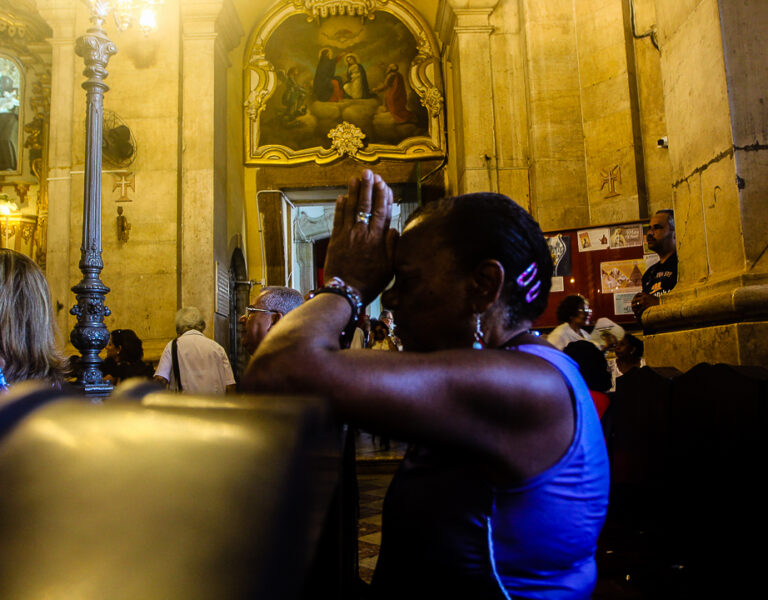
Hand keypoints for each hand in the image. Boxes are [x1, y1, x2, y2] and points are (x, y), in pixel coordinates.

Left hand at [324, 170, 398, 303]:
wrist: (345, 293)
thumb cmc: (369, 283)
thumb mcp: (389, 268)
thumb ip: (392, 247)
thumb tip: (394, 229)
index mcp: (378, 240)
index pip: (382, 211)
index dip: (384, 196)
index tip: (384, 184)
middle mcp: (363, 234)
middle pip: (367, 205)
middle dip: (368, 187)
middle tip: (369, 173)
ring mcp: (347, 235)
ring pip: (351, 208)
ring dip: (353, 192)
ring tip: (355, 178)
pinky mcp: (335, 240)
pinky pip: (338, 219)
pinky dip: (340, 207)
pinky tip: (341, 197)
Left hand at [631, 292, 658, 319]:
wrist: (661, 303)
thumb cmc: (657, 301)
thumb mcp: (651, 297)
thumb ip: (646, 297)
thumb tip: (641, 299)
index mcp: (645, 293)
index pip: (637, 294)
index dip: (635, 297)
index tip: (634, 300)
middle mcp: (643, 296)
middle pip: (635, 299)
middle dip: (633, 303)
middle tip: (632, 306)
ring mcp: (644, 301)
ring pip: (636, 304)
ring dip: (634, 307)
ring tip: (634, 310)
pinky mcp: (645, 306)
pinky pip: (639, 309)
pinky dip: (637, 311)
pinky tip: (637, 313)